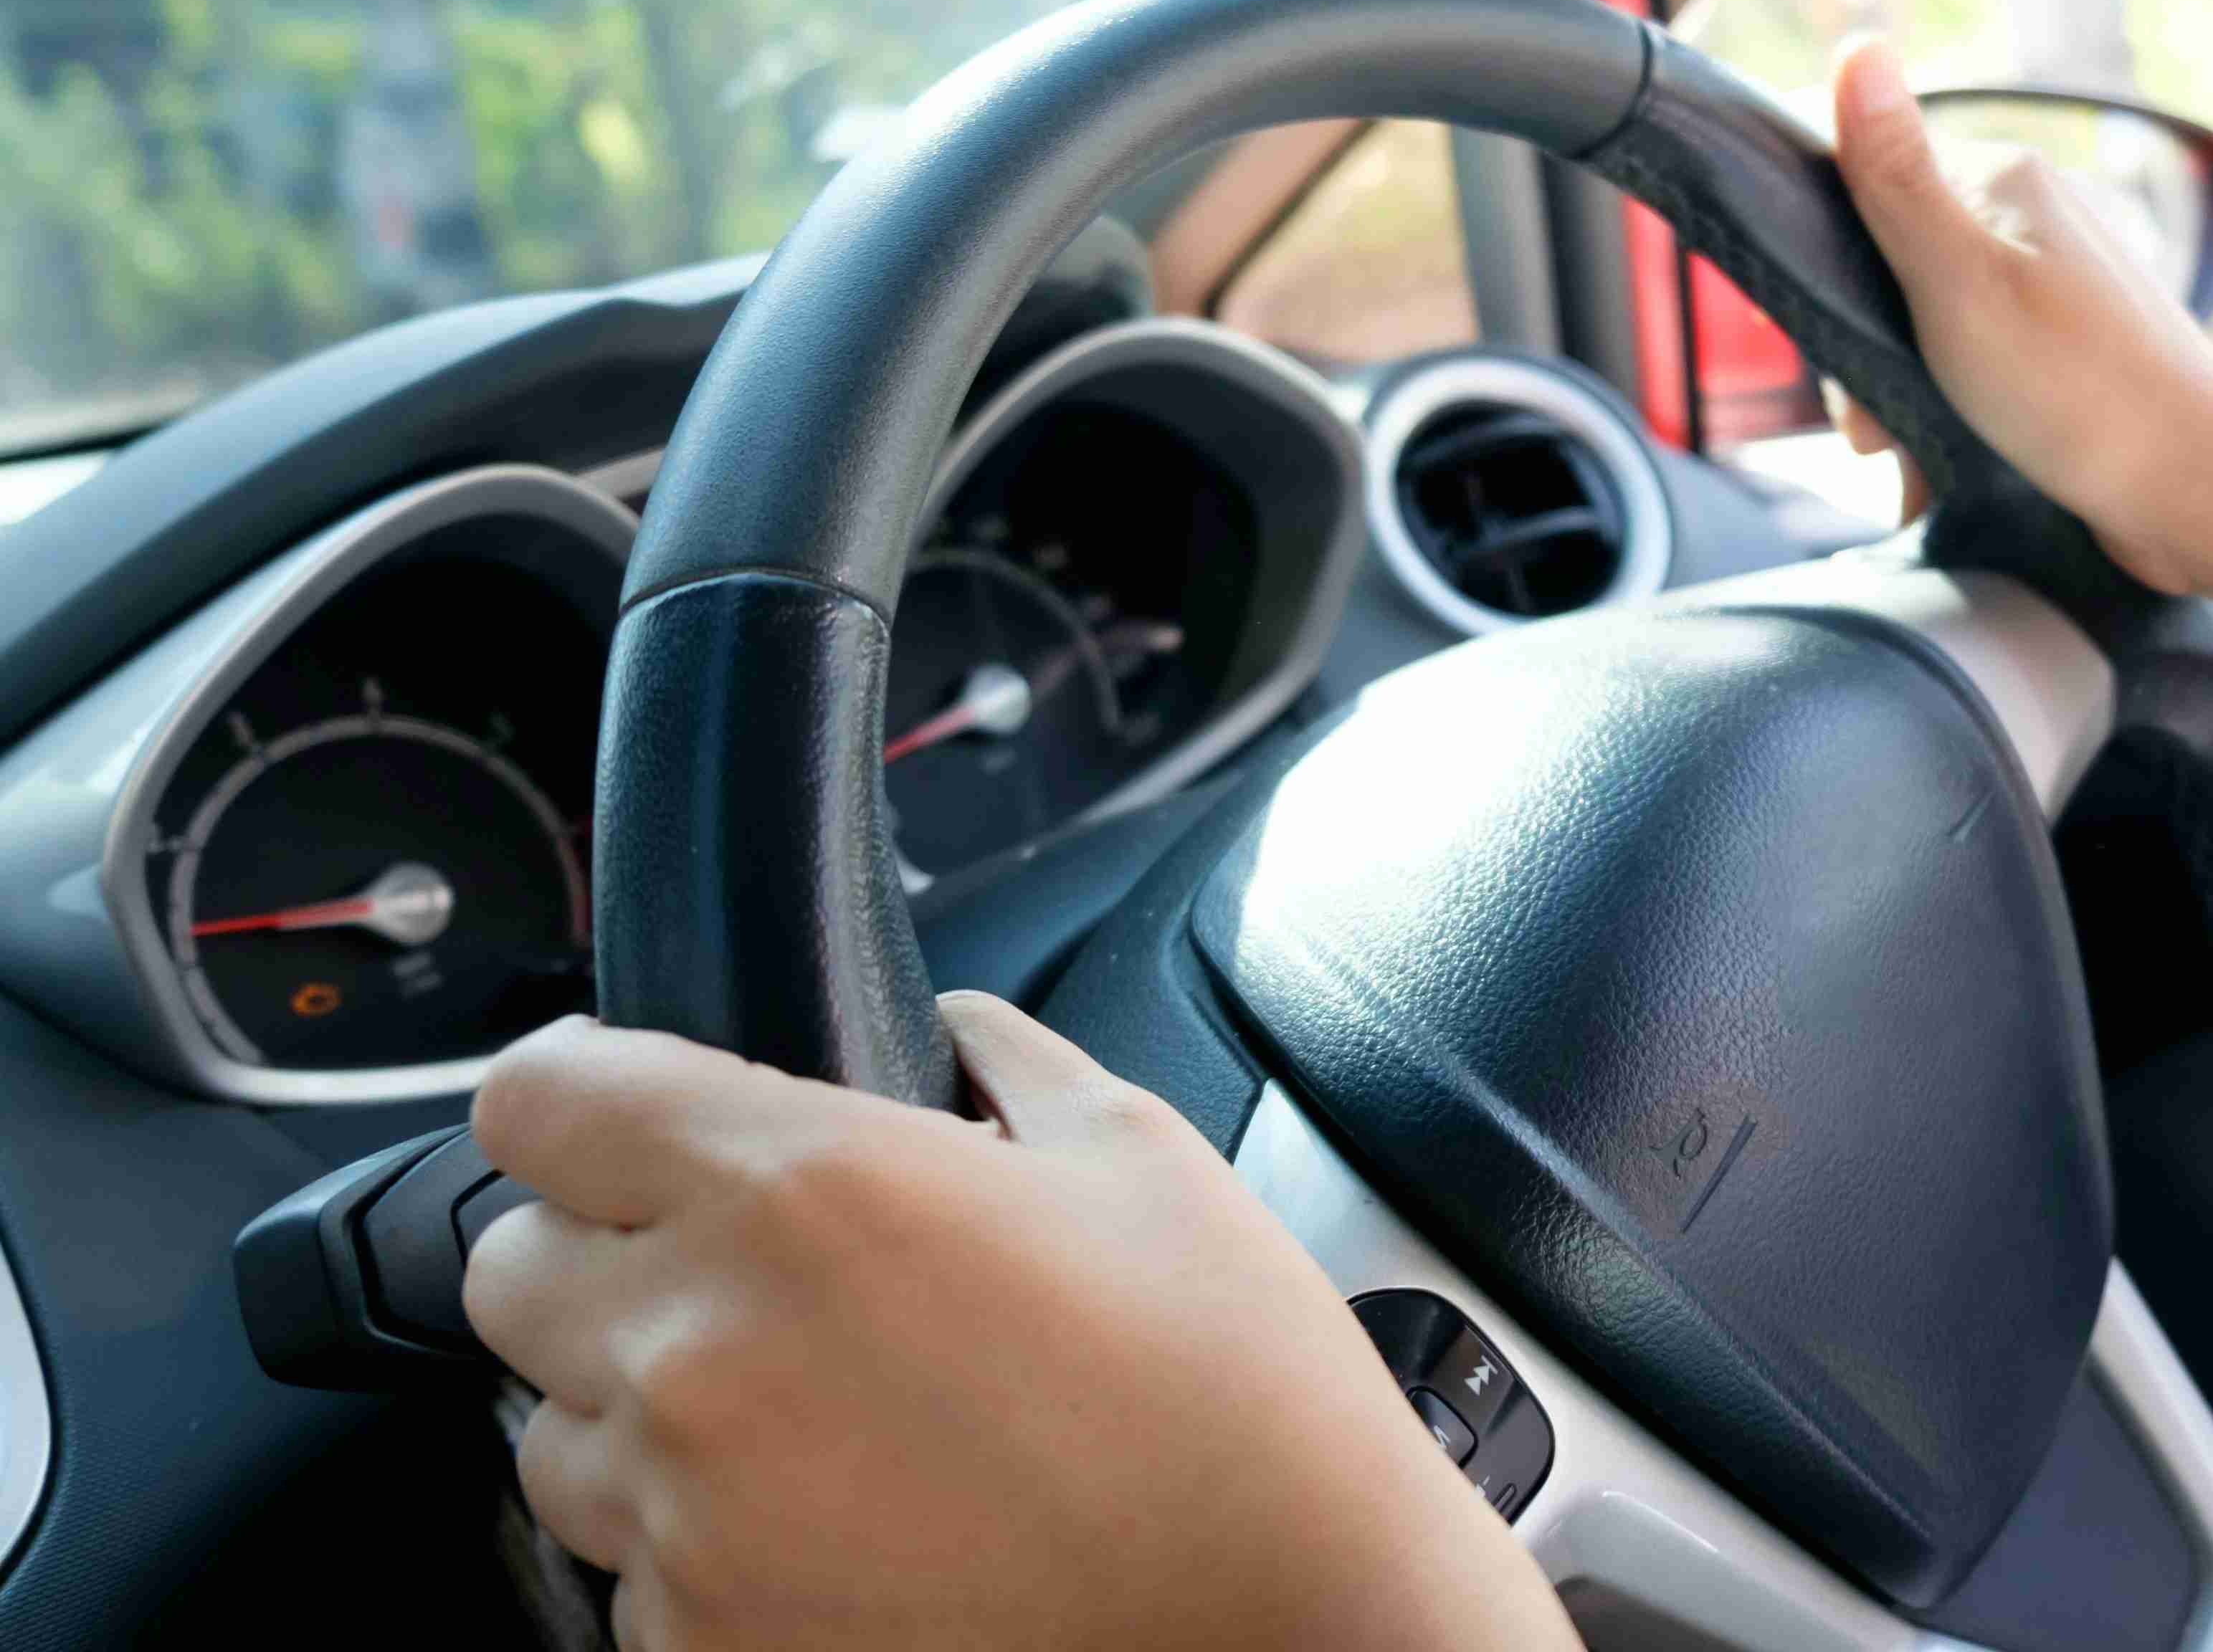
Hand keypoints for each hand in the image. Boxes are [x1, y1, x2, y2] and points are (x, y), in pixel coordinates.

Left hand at [462, 996, 1576, 1651]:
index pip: (536, 1100)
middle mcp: (701, 1352)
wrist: (1285, 1625)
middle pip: (510, 1270)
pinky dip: (705, 1549)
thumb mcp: (1137, 1156)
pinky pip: (632, 1579)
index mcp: (798, 1189)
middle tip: (738, 1271)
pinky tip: (849, 1528)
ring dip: (643, 1411)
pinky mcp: (704, 1650)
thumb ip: (1002, 1066)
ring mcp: (688, 1524)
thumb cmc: (1231, 1400)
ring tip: (812, 1419)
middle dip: (600, 1252)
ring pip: (554, 1436)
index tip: (619, 1108)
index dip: (577, 1091)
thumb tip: (947, 1038)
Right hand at [1827, 38, 2212, 593]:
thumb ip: (1897, 176)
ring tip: (1905, 460)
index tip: (1817, 344)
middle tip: (1871, 431)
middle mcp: (2032, 224)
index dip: (1827, 267)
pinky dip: (1944, 424)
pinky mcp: (2064, 357)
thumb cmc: (2081, 391)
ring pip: (1924, 331)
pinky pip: (1971, 377)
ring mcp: (2050, 292)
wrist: (2201, 496)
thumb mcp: (1961, 280)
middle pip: (1891, 269)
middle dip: (1862, 353)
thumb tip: (1858, 45)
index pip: (1869, 190)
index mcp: (2006, 183)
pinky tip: (1938, 471)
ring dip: (1897, 400)